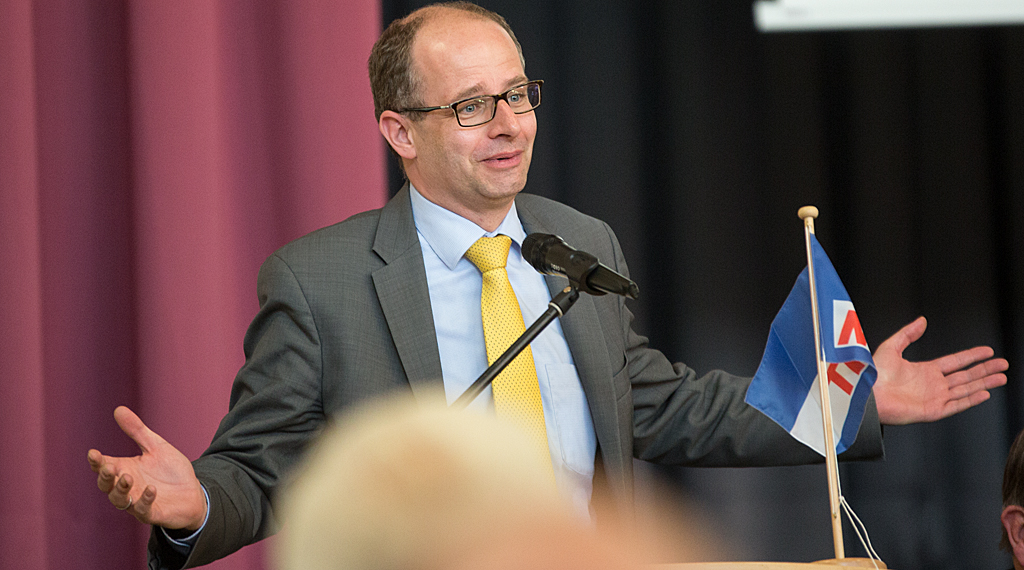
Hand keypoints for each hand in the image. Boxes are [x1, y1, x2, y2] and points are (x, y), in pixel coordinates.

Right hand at [87, 406, 206, 529]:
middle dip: (105, 476)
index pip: (103, 467)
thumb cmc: (170, 471)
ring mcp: (138, 502)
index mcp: (125, 470)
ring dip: (120, 489)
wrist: (193, 492)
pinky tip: (151, 489)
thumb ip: (137, 431)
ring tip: (127, 477)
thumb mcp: (155, 446)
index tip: (93, 453)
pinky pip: (143, 510)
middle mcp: (128, 487)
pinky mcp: (153, 513)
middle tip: (109, 466)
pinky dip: (145, 500)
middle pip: (106, 485)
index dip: (96, 462)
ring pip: (120, 500)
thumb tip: (118, 409)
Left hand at [872, 316, 1007, 424]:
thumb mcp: (891, 347)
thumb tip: (921, 320)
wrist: (866, 394)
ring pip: (966, 389)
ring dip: (984, 383)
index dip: (972, 356)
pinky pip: (956, 405)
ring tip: (1002, 377)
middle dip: (985, 370)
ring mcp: (934, 398)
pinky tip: (985, 393)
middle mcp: (932, 384)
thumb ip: (908, 334)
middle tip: (1003, 364)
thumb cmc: (873, 375)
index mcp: (924, 371)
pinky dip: (971, 400)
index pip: (955, 362)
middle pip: (966, 376)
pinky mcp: (932, 410)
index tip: (987, 351)